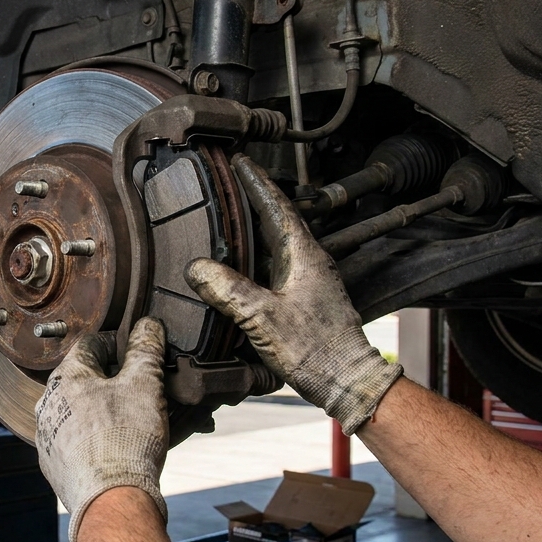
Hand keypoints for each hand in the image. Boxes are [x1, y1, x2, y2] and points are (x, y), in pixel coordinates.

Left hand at [35, 317, 169, 541]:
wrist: (111, 500)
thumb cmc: (126, 440)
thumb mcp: (145, 384)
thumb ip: (146, 350)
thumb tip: (149, 326)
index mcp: (66, 377)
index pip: (91, 344)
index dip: (117, 344)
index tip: (135, 353)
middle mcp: (48, 403)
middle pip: (82, 380)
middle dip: (111, 382)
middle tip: (139, 391)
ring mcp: (47, 436)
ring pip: (77, 412)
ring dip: (101, 412)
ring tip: (132, 422)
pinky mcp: (54, 464)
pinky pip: (74, 442)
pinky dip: (93, 440)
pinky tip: (116, 447)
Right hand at [185, 154, 400, 433]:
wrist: (344, 379)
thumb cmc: (314, 350)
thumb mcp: (261, 317)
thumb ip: (228, 290)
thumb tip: (197, 267)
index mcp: (304, 256)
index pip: (278, 207)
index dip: (257, 184)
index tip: (240, 162)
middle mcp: (311, 262)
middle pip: (279, 219)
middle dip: (255, 199)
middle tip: (231, 182)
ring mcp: (310, 280)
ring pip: (279, 242)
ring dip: (256, 227)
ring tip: (230, 216)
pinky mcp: (306, 298)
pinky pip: (277, 265)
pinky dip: (258, 255)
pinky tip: (241, 264)